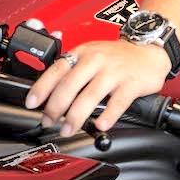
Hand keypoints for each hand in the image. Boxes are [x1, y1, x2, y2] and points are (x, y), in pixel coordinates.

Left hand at [25, 40, 170, 134]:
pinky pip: (117, 102)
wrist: (148, 50)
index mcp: (82, 53)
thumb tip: (50, 94)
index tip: (32, 103)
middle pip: (70, 85)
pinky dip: (108, 115)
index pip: (57, 70)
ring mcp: (113, 72)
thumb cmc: (116, 56)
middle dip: (55, 107)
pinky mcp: (131, 83)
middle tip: (49, 122)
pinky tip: (100, 125)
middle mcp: (95, 60)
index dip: (42, 88)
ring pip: (90, 95)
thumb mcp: (90, 54)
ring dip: (76, 116)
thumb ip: (73, 70)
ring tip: (68, 129)